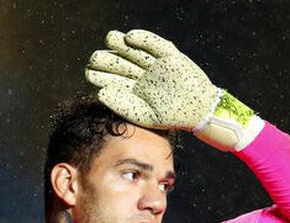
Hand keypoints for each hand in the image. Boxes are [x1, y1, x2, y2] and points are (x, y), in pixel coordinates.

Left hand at [85, 29, 263, 150]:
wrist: (199, 111)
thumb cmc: (171, 117)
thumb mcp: (144, 114)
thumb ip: (122, 105)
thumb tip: (100, 93)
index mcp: (133, 89)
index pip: (112, 78)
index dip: (100, 74)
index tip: (90, 72)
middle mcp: (141, 74)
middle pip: (120, 62)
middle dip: (108, 59)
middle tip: (95, 58)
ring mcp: (154, 64)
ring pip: (134, 50)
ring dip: (122, 44)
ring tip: (111, 39)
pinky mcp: (170, 55)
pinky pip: (154, 44)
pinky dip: (143, 39)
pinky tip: (130, 37)